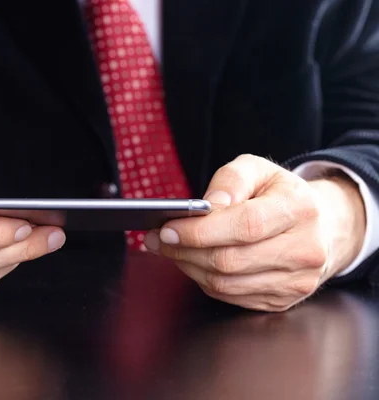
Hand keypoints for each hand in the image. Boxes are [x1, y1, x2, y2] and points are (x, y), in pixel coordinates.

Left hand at [143, 154, 365, 311]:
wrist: (321, 226)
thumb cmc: (279, 194)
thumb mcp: (258, 170)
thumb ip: (231, 180)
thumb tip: (207, 207)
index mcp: (299, 209)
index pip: (244, 226)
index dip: (200, 231)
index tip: (166, 228)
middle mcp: (305, 250)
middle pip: (230, 260)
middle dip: (184, 251)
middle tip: (157, 239)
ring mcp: (296, 281)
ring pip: (226, 284)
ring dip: (188, 267)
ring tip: (169, 249)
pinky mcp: (282, 300)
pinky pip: (230, 297)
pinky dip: (203, 280)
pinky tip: (192, 262)